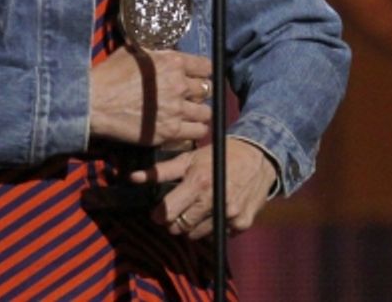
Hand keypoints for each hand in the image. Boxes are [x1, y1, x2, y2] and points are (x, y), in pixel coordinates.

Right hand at [88, 46, 212, 146]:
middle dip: (199, 92)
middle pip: (207, 89)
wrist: (95, 102)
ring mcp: (176, 110)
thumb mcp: (133, 52)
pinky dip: (194, 129)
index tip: (198, 76)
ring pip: (206, 112)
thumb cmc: (110, 75)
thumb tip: (161, 50)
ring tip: (189, 113)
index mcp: (173, 62)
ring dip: (198, 112)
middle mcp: (179, 85)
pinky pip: (198, 131)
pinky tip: (185, 127)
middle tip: (189, 96)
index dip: (203, 72)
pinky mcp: (170, 131)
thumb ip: (154, 52)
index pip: (206, 66)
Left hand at [130, 137, 277, 239]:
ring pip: (198, 235)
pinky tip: (215, 211)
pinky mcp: (242, 224)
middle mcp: (214, 201)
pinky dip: (213, 227)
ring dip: (193, 226)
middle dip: (174, 222)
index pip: (168, 213)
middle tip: (178, 210)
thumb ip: (161, 171)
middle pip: (181, 228)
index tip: (159, 212)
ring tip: (198, 208)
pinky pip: (218, 235)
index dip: (159, 214)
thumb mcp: (189, 157)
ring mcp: (230, 214)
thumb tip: (132, 177)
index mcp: (198, 183)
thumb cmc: (218, 156)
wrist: (258, 157)